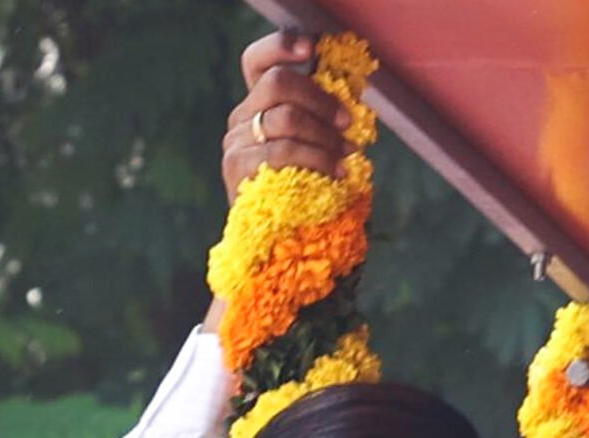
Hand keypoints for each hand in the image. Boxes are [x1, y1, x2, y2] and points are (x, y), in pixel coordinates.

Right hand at [221, 32, 351, 199]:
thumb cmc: (310, 190)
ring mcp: (236, 141)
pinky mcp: (238, 167)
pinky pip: (283, 152)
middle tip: (348, 122)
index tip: (311, 47)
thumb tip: (351, 101)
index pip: (257, 62)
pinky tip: (339, 173)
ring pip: (286, 118)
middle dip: (320, 99)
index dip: (280, 47)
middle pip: (277, 83)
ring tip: (348, 156)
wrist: (285, 240)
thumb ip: (323, 122)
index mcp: (260, 106)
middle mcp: (242, 117)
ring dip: (325, 136)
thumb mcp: (316, 148)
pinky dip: (318, 160)